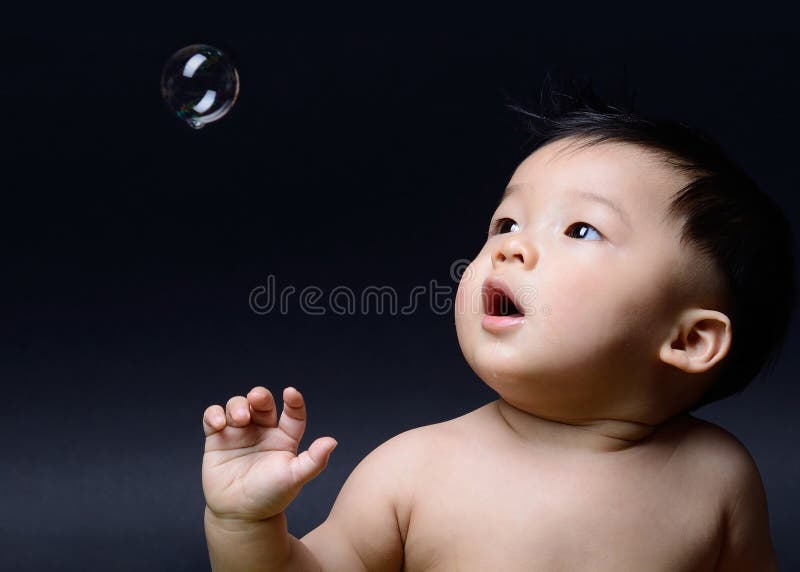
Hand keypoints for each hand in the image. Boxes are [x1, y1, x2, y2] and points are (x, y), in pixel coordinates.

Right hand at [202, 386, 336, 521]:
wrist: (240, 515)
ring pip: (238, 405)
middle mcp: (263, 431)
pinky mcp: (217, 439)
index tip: (290, 393)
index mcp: (285, 438)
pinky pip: (213, 418)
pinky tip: (219, 423)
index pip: (292, 413)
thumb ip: (314, 460)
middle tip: (256, 399)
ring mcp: (239, 434)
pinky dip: (214, 414)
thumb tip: (332, 441)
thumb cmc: (270, 497)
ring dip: (238, 405)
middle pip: (262, 403)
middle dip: (260, 396)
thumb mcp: (295, 478)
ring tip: (240, 419)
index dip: (293, 401)